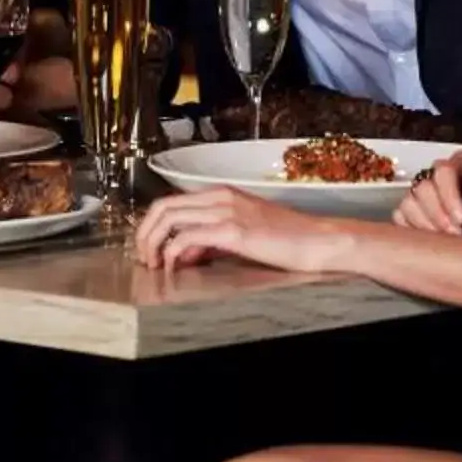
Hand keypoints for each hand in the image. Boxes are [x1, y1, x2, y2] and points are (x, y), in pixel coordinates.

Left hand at [132, 187, 353, 275]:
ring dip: (154, 243)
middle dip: (145, 233)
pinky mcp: (233, 231)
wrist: (317, 241)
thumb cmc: (285, 240)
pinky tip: (177, 267)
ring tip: (156, 265)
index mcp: (222, 194)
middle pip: (163, 207)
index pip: (171, 201)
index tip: (150, 249)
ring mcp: (226, 212)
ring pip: (170, 218)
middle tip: (144, 258)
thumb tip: (185, 252)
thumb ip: (212, 239)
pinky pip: (188, 237)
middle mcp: (220, 197)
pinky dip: (175, 253)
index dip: (152, 226)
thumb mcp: (243, 234)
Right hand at [395, 152, 461, 235]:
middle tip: (457, 235)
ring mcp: (425, 192)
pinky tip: (432, 243)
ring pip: (408, 204)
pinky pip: (401, 219)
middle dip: (438, 215)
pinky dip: (412, 233)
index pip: (445, 172)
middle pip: (422, 188)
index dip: (449, 196)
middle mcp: (440, 174)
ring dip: (424, 226)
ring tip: (447, 242)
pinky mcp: (415, 211)